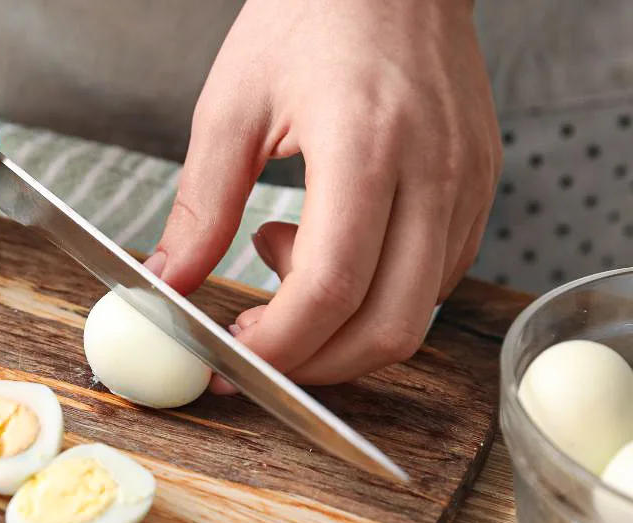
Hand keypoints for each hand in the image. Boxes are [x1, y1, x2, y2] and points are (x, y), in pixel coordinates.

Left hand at [148, 0, 499, 385]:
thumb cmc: (310, 15)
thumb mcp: (231, 105)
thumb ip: (201, 205)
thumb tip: (166, 283)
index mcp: (365, 147)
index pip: (330, 288)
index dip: (279, 345)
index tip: (233, 358)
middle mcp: (432, 173)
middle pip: (388, 327)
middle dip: (316, 364)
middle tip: (257, 347)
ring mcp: (467, 183)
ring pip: (417, 313)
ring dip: (343, 324)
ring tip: (285, 254)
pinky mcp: (480, 187)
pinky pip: (436, 278)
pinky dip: (377, 292)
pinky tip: (331, 241)